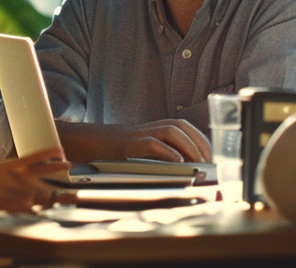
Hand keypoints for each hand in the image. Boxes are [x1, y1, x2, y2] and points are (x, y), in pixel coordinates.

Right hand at [0, 151, 73, 211]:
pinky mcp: (10, 205)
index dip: (52, 154)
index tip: (61, 151)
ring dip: (43, 198)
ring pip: (40, 196)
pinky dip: (34, 209)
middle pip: (45, 178)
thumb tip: (29, 179)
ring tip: (47, 199)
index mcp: (13, 164)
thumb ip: (16, 173)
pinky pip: (30, 208)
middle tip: (63, 174)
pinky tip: (37, 209)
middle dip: (54, 179)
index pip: (38, 157)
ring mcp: (14, 191)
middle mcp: (17, 176)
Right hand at [56, 120, 211, 162]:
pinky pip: (151, 143)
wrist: (85, 146)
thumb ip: (158, 154)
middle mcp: (148, 127)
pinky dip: (167, 151)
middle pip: (181, 126)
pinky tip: (178, 163)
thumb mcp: (139, 151)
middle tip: (208, 161)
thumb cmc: (114, 152)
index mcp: (153, 127)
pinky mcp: (127, 144)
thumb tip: (183, 169)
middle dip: (198, 141)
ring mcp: (138, 134)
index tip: (211, 154)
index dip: (199, 137)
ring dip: (188, 145)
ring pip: (171, 131)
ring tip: (197, 162)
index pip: (184, 126)